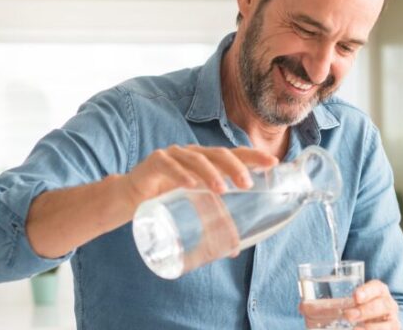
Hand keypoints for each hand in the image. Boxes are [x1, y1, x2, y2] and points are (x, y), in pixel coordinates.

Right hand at [119, 145, 277, 205]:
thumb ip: (211, 220)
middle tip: (248, 184)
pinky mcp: (154, 163)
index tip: (274, 162)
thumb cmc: (164, 200)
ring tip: (222, 189)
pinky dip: (180, 174)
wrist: (128, 199)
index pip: (234, 154)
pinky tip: (190, 184)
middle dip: (236, 167)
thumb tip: (235, 249)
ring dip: (211, 173)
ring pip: (196, 158)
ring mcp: (173, 155)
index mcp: (206, 162)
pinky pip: (169, 165)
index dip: (254, 156)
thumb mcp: (191, 208)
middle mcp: (192, 154)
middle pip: (218, 154)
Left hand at [298, 280, 398, 329]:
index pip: (377, 287)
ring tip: (353, 329)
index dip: (368, 290)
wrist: (375, 321)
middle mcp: (388, 306)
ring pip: (387, 324)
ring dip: (369, 328)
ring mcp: (391, 323)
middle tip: (348, 315)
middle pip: (383, 305)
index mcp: (378, 292)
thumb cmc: (359, 309)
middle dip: (365, 310)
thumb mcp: (348, 302)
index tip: (355, 296)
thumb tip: (303, 306)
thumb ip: (328, 303)